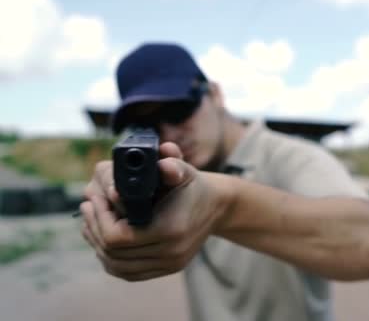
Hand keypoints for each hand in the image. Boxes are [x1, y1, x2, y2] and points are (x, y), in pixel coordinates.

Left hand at [80, 142, 234, 281]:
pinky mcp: (166, 269)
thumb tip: (163, 161)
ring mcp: (168, 264)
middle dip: (94, 227)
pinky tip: (102, 240)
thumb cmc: (193, 186)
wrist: (217, 207)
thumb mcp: (184, 170)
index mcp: (171, 229)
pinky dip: (110, 259)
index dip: (99, 219)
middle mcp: (170, 252)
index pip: (117, 237)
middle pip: (113, 252)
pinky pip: (128, 272)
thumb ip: (173, 164)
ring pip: (116, 265)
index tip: (94, 199)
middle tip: (87, 206)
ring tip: (90, 221)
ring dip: (97, 244)